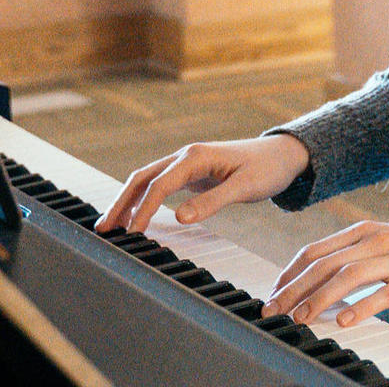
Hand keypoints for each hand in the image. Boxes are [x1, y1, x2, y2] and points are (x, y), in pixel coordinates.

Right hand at [97, 134, 310, 233]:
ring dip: (128, 200)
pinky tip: (137, 215)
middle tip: (103, 229)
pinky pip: (160, 184)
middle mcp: (186, 156)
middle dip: (121, 202)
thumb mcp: (245, 187)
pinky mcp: (193, 172)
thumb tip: (180, 217)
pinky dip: (144, 198)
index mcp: (195, 157)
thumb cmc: (268, 169)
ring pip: (148, 180)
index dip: (142, 210)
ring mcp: (188, 163)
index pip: (159, 185)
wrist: (285, 155)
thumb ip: (213, 201)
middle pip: (143, 178)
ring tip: (112, 224)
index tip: (131, 233)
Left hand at [263, 220, 388, 326]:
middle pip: (326, 264)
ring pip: (350, 276)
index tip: (272, 295)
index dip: (289, 274)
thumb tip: (313, 280)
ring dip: (320, 298)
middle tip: (274, 310)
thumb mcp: (380, 243)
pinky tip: (344, 321)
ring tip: (301, 318)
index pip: (315, 251)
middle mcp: (375, 241)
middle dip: (295, 288)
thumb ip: (349, 257)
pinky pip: (385, 293)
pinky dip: (361, 307)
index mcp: (363, 231)